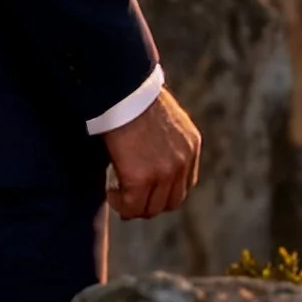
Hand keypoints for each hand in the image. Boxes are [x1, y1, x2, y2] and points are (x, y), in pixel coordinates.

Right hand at [102, 87, 200, 220]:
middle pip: (172, 202)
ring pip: (151, 208)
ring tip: (117, 195)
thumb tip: (148, 158)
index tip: (145, 193)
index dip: (164, 193)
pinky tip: (111, 192)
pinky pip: (131, 205)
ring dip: (133, 206)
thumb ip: (165, 142)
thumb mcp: (163, 120)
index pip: (184, 184)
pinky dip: (120, 203)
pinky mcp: (142, 178)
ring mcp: (165, 172)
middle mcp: (183, 161)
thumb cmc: (135, 99)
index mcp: (190, 145)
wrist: (124, 92)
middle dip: (150, 204)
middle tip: (129, 200)